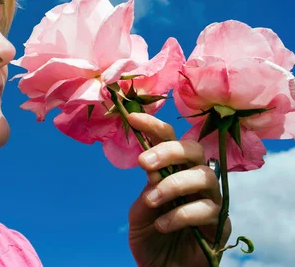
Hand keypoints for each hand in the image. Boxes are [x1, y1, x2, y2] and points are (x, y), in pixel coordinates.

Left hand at [127, 112, 230, 266]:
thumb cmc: (150, 237)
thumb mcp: (139, 212)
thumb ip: (146, 191)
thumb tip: (153, 171)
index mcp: (172, 171)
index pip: (169, 139)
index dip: (154, 126)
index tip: (132, 117)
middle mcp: (194, 179)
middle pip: (193, 149)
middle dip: (169, 151)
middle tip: (144, 163)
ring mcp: (210, 199)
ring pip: (204, 176)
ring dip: (173, 185)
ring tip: (152, 201)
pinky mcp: (221, 223)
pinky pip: (208, 209)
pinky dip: (182, 214)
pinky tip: (164, 225)